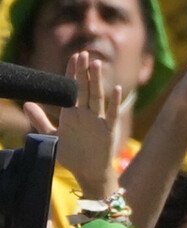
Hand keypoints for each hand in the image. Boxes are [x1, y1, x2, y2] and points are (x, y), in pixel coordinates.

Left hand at [24, 51, 122, 198]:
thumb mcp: (51, 136)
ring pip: (98, 97)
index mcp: (72, 113)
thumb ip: (40, 119)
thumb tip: (27, 103)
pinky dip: (115, 103)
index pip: (73, 88)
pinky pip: (112, 115)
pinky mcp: (108, 131)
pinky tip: (117, 89)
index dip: (73, 72)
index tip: (75, 56)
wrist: (88, 172)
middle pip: (86, 88)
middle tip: (84, 54)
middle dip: (85, 72)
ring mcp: (98, 121)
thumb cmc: (71, 155)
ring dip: (97, 81)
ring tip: (97, 65)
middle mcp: (86, 114)